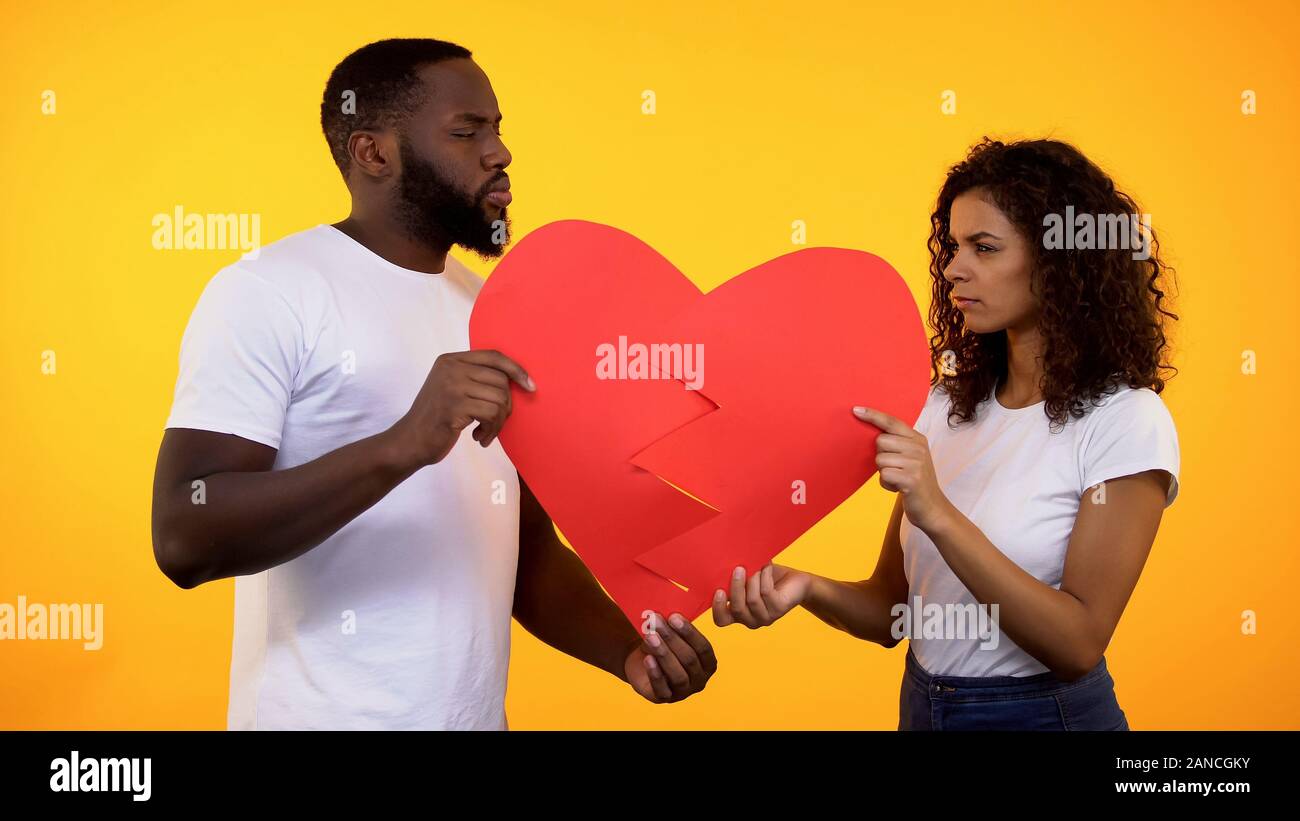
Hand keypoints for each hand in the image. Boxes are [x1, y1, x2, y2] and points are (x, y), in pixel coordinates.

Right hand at [390, 349, 533, 465]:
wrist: (410, 441)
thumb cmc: (437, 419)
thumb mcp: (452, 389)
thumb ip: (475, 378)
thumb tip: (517, 379)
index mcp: (451, 359)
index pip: (494, 356)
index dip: (516, 369)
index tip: (530, 386)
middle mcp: (451, 367)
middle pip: (501, 380)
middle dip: (506, 406)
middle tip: (494, 423)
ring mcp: (451, 385)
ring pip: (500, 399)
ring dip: (498, 422)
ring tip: (486, 433)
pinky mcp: (454, 406)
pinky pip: (491, 414)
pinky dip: (491, 430)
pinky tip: (479, 437)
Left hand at [623, 611, 716, 702]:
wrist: (641, 662)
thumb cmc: (662, 645)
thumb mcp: (670, 635)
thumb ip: (673, 627)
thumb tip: (666, 614)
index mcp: (708, 663)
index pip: (703, 648)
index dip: (689, 633)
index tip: (673, 617)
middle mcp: (700, 680)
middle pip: (689, 659)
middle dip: (672, 638)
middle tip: (656, 621)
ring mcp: (683, 692)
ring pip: (678, 675)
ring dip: (663, 654)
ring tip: (650, 637)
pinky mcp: (664, 699)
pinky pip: (662, 689)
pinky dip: (655, 673)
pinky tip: (648, 659)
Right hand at [712, 563, 811, 627]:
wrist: (795, 581)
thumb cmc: (768, 578)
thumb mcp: (747, 578)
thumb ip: (735, 578)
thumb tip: (723, 566)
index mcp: (738, 614)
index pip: (722, 621)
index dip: (718, 608)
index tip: (719, 590)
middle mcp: (750, 619)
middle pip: (737, 610)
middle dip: (736, 587)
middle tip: (738, 569)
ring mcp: (766, 617)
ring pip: (752, 600)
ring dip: (753, 579)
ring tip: (756, 566)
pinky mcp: (779, 609)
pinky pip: (766, 593)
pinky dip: (764, 577)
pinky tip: (767, 567)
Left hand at [853, 405, 953, 532]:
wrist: (932, 507)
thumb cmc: (915, 480)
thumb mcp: (911, 457)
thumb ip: (898, 443)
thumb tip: (872, 432)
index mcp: (917, 439)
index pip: (892, 422)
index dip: (873, 415)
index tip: (856, 410)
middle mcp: (918, 448)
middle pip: (880, 441)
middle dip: (880, 456)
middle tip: (895, 468)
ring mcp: (916, 463)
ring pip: (880, 459)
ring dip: (883, 472)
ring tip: (897, 479)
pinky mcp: (911, 479)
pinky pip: (884, 475)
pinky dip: (886, 484)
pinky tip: (897, 488)